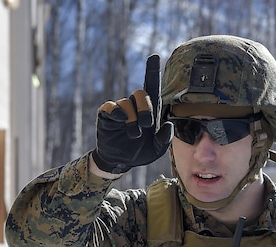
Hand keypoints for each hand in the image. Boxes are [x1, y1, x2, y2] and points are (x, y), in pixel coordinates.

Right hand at [92, 54, 172, 173]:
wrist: (119, 162)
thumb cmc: (140, 152)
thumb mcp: (156, 150)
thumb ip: (165, 139)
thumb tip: (168, 124)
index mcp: (149, 110)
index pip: (151, 86)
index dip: (152, 71)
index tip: (154, 56)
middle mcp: (135, 106)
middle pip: (141, 93)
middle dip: (146, 108)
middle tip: (146, 125)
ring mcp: (120, 110)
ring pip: (127, 103)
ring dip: (133, 120)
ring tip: (134, 135)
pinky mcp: (106, 115)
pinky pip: (111, 106)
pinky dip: (117, 112)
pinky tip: (121, 120)